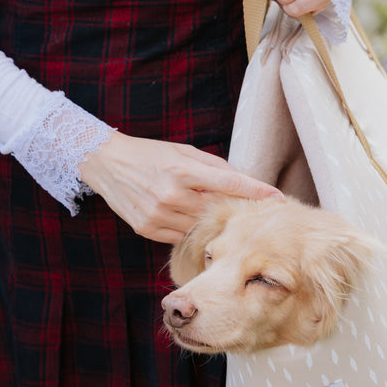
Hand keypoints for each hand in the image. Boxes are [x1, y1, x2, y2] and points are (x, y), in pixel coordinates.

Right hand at [78, 131, 279, 242]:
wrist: (107, 163)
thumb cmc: (150, 153)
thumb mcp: (183, 151)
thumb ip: (214, 167)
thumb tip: (243, 182)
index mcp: (183, 171)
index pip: (229, 183)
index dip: (256, 191)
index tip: (278, 197)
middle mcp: (172, 195)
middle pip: (216, 211)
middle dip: (233, 211)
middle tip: (250, 213)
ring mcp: (158, 215)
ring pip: (199, 228)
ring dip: (211, 223)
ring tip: (218, 219)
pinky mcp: (147, 229)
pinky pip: (179, 236)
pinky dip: (189, 230)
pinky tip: (189, 221)